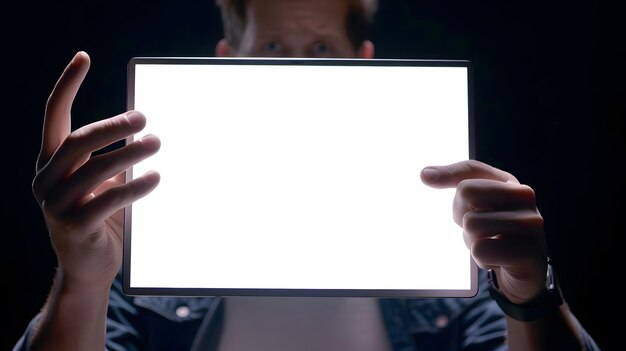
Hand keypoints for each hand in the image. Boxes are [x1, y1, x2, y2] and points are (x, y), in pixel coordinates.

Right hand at [31, 51, 160, 290]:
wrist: (90, 266)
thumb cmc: (102, 215)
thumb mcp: (103, 181)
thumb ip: (114, 156)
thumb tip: (147, 127)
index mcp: (51, 162)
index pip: (53, 115)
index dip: (67, 85)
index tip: (83, 57)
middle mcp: (47, 179)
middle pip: (77, 141)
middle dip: (112, 126)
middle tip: (144, 118)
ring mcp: (56, 205)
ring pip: (94, 169)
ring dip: (129, 153)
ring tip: (157, 143)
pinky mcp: (75, 227)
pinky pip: (107, 201)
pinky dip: (134, 187)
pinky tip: (155, 177)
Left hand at [421, 160, 546, 303]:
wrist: (525, 270)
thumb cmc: (496, 233)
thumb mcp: (478, 206)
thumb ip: (457, 184)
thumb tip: (425, 174)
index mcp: (509, 182)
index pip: (471, 169)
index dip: (446, 174)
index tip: (423, 177)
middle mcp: (525, 196)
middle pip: (466, 192)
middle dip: (461, 215)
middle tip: (477, 229)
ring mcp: (531, 222)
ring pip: (471, 224)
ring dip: (471, 241)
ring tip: (490, 245)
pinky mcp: (529, 251)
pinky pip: (481, 250)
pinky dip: (482, 259)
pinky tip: (497, 260)